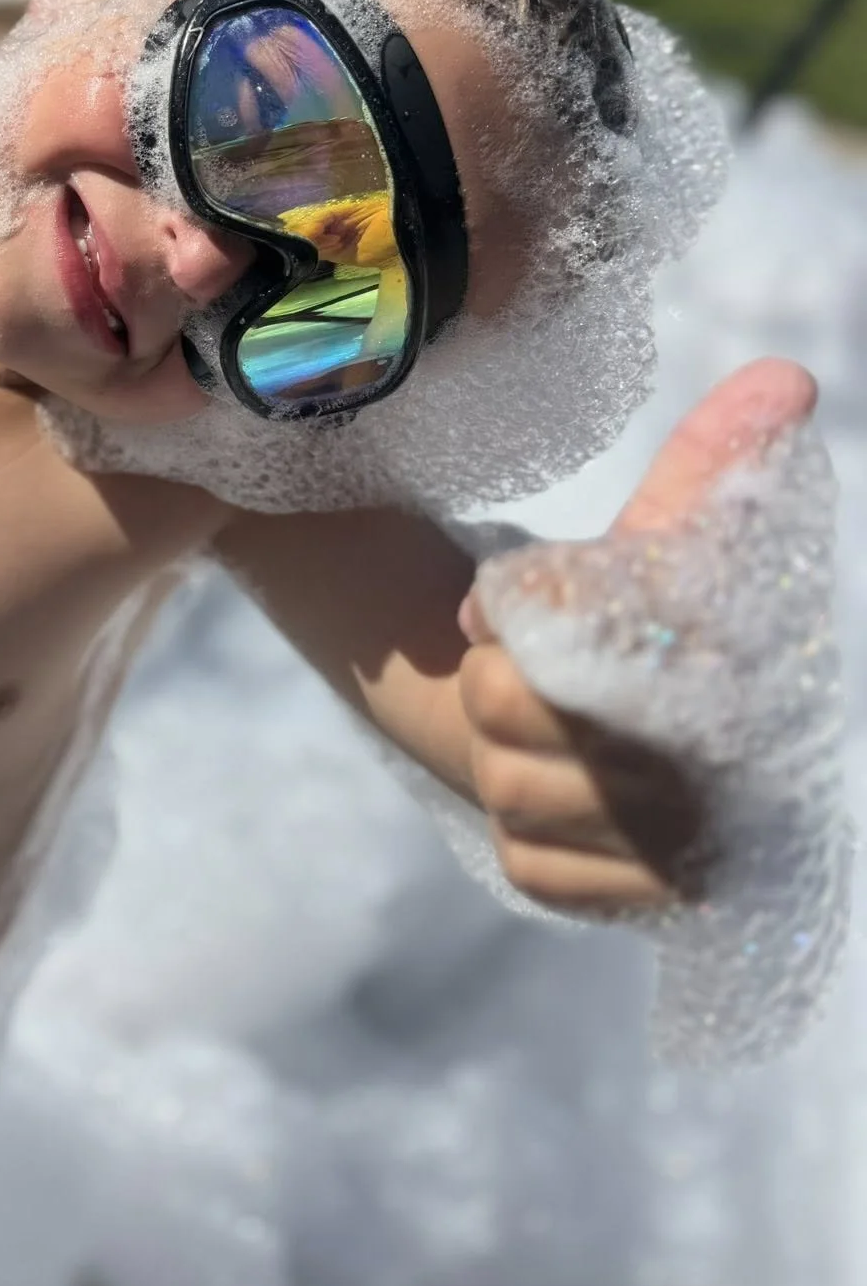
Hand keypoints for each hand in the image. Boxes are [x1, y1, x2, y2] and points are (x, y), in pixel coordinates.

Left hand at [456, 358, 817, 917]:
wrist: (650, 738)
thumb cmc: (651, 617)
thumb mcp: (675, 534)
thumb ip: (716, 462)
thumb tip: (784, 379)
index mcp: (742, 680)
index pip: (568, 623)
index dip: (529, 601)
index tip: (518, 598)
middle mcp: (722, 780)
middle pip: (511, 707)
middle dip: (501, 674)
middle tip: (524, 662)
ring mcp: (674, 855)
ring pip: (510, 785)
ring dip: (504, 748)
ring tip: (546, 727)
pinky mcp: (621, 906)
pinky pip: (529, 858)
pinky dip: (525, 825)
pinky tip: (560, 798)